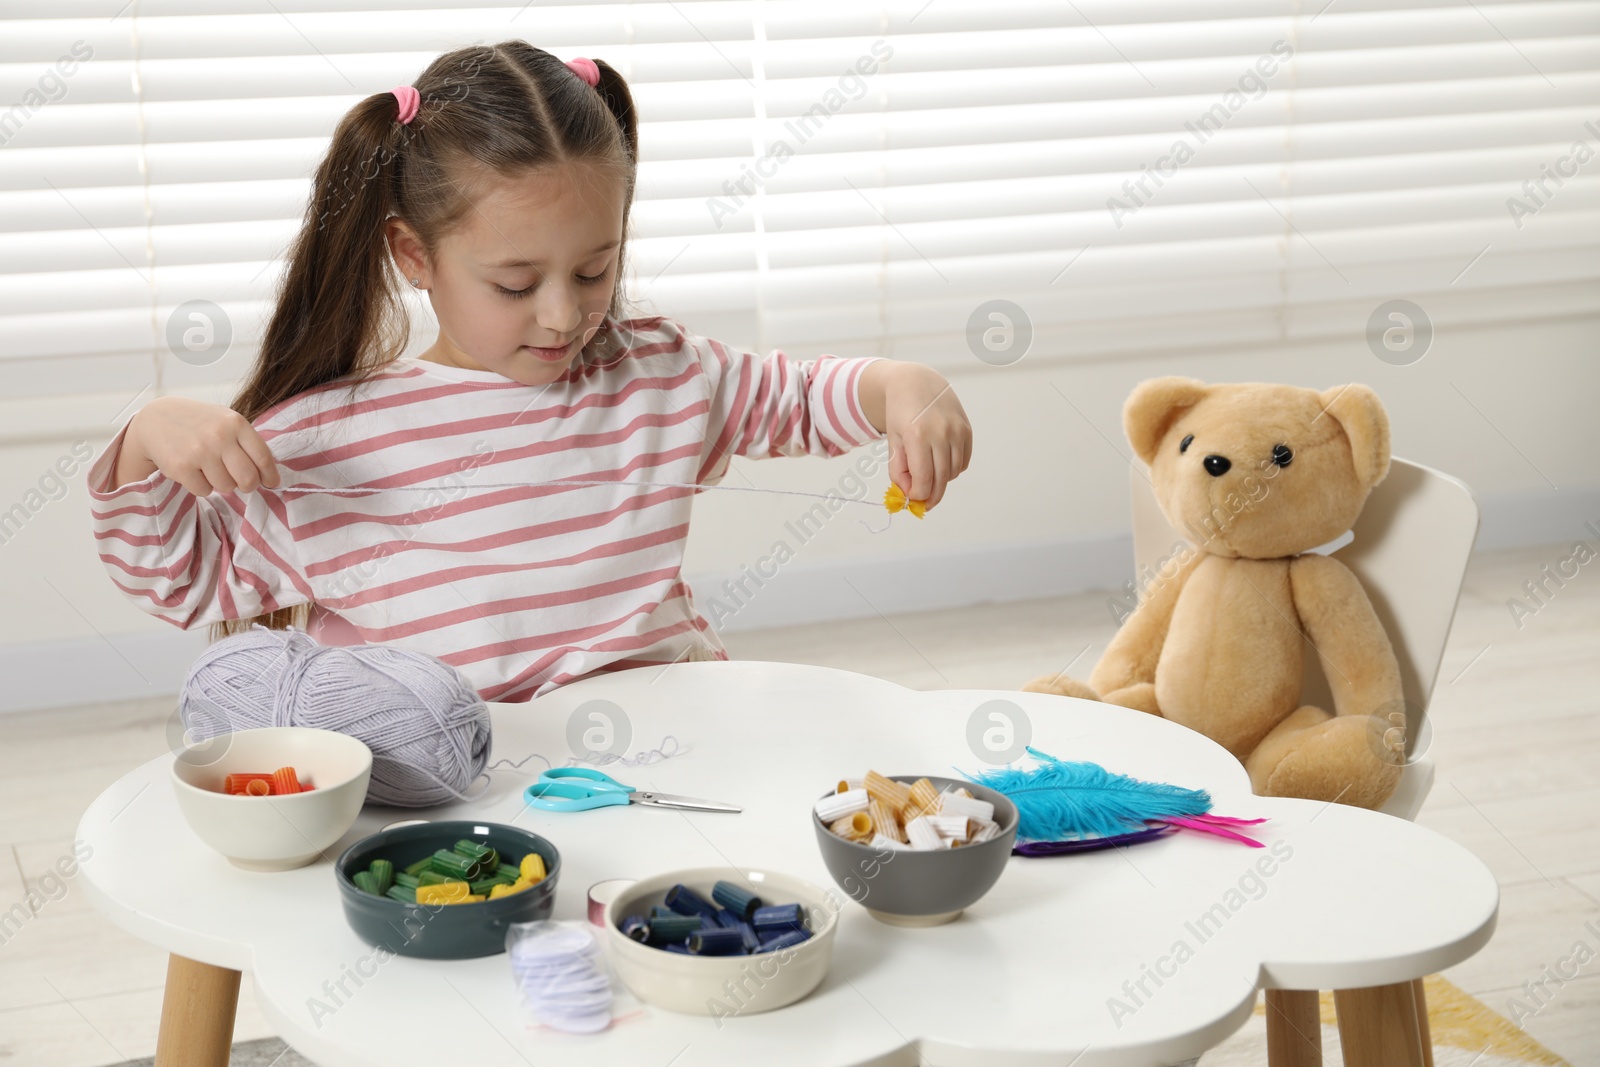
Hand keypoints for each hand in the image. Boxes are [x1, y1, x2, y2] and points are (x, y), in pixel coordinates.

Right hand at [118, 396, 280, 495]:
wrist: (156, 419)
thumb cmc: (200, 423)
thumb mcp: (226, 422)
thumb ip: (247, 444)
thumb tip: (269, 476)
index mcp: (236, 423)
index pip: (263, 458)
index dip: (270, 476)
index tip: (271, 483)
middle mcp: (219, 436)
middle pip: (248, 478)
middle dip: (248, 486)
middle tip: (242, 483)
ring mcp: (199, 452)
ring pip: (226, 487)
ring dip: (222, 483)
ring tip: (210, 468)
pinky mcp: (180, 467)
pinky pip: (204, 491)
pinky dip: (202, 486)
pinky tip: (194, 470)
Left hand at [862, 361, 971, 509]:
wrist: (917, 382)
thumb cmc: (900, 412)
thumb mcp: (893, 440)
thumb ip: (898, 470)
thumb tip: (909, 494)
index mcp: (917, 435)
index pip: (923, 479)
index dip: (918, 495)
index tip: (912, 499)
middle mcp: (941, 432)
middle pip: (940, 479)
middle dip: (931, 496)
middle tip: (924, 504)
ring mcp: (957, 430)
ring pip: (953, 472)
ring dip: (941, 481)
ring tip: (929, 476)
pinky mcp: (967, 430)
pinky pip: (963, 462)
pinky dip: (953, 469)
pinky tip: (940, 463)